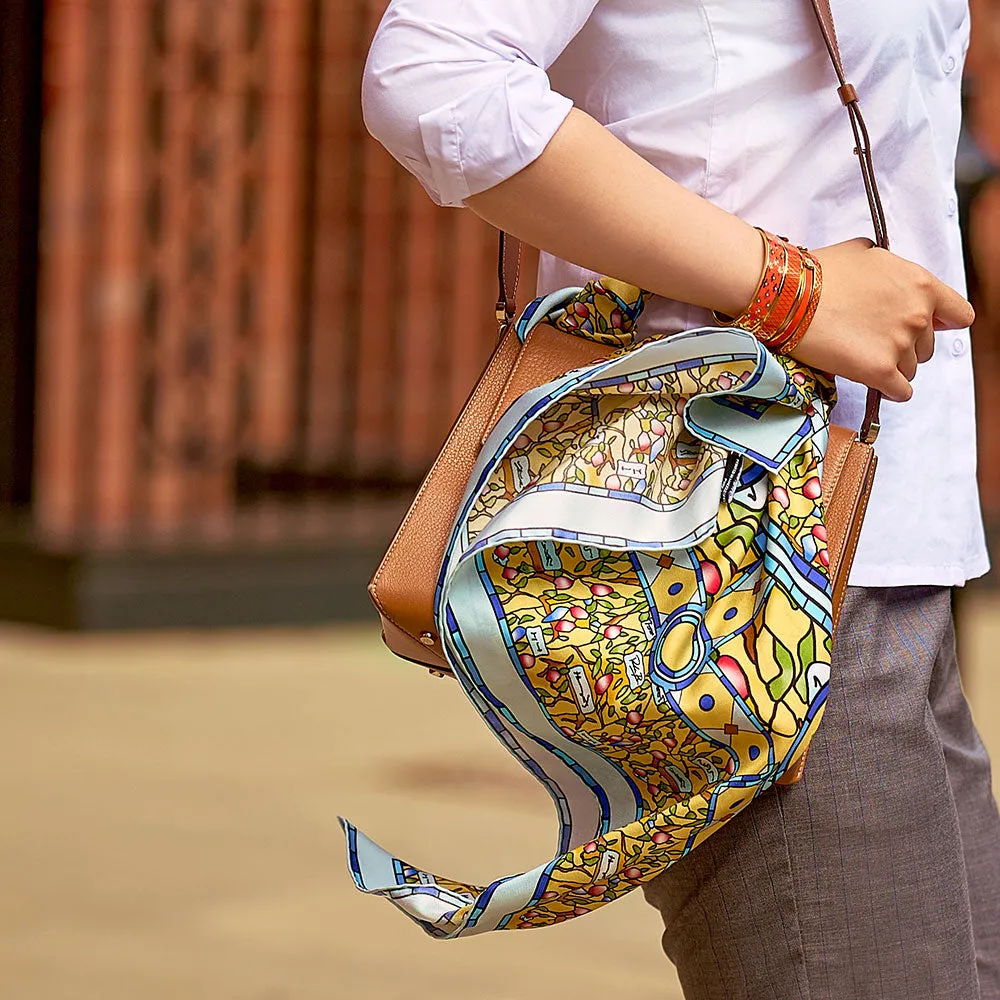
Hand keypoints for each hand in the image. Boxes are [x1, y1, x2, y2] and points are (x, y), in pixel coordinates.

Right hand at [789, 238, 974, 401]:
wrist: (788, 295)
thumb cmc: (819, 272)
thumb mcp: (865, 253)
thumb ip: (891, 269)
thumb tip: (889, 279)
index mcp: (920, 283)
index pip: (959, 314)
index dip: (941, 323)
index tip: (927, 328)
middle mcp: (917, 315)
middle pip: (927, 347)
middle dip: (905, 346)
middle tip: (874, 341)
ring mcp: (899, 344)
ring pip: (911, 370)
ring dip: (891, 367)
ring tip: (862, 357)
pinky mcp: (878, 370)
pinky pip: (900, 392)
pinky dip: (890, 390)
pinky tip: (875, 382)